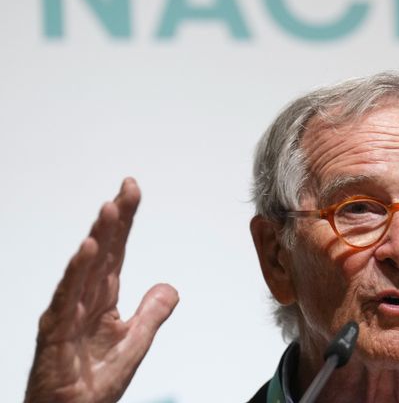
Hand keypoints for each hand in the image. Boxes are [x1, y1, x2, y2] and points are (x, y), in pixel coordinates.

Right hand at [24, 178, 178, 402]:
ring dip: (98, 238)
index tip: (132, 191)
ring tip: (109, 210)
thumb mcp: (134, 345)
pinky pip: (67, 298)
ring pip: (84, 269)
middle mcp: (83, 300)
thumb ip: (151, 314)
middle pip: (101, 252)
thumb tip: (170, 287)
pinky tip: (87, 250)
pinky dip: (76, 273)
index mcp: (102, 300)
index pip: (116, 252)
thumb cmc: (90, 383)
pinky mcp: (55, 333)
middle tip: (127, 188)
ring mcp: (67, 314)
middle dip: (114, 219)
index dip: (124, 222)